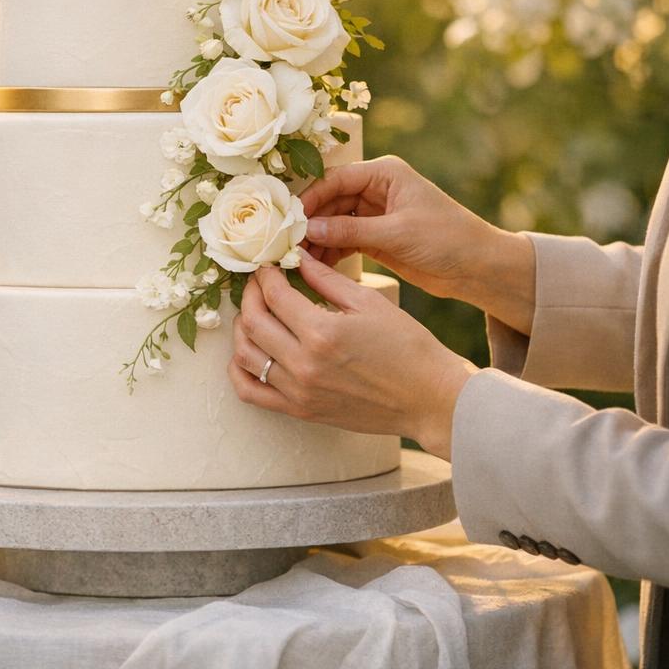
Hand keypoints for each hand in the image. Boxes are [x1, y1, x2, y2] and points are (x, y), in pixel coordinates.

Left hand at [227, 254, 473, 459]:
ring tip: (254, 312)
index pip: (274, 295)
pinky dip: (239, 370)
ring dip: (242, 328)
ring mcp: (299, 391)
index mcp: (322, 332)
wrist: (428, 399)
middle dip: (250, 295)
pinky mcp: (300, 411)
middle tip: (258, 283)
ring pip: (245, 356)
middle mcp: (304, 364)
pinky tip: (250, 351)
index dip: (265, 274)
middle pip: (253, 322)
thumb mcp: (369, 302)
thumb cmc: (407, 347)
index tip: (268, 265)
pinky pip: (251, 392)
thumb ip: (327, 279)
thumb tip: (297, 257)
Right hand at [300, 155, 534, 332]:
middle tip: (285, 243)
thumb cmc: (447, 239)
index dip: (310, 198)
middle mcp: (377, 189)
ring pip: (333, 222)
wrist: (479, 268)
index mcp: (385, 173)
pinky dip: (329, 252)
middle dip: (309, 222)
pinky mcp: (376, 238)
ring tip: (295, 260)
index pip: (336, 179)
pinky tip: (313, 267)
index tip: (289, 219)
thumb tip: (307, 230)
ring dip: (316, 240)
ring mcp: (375, 214)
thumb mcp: (397, 233)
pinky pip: (343, 240)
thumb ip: (350, 231)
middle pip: (330, 200)